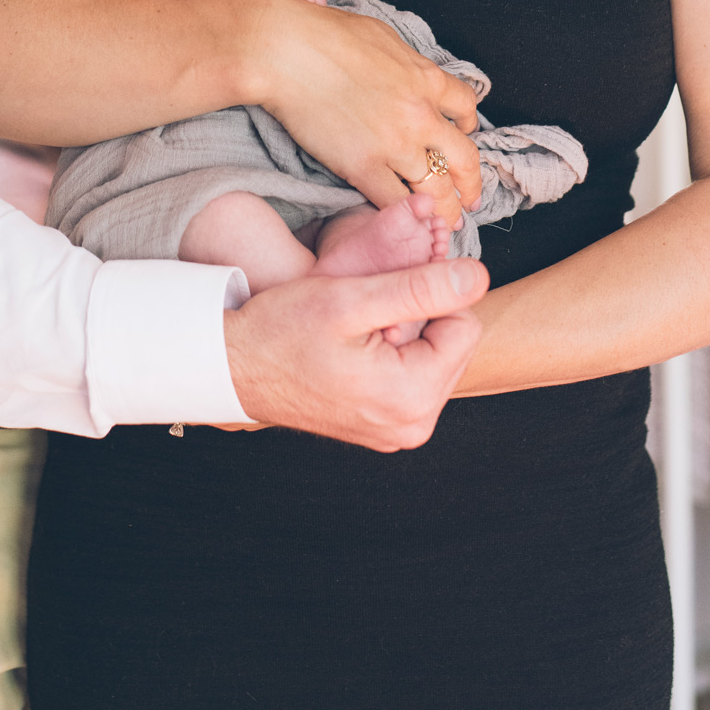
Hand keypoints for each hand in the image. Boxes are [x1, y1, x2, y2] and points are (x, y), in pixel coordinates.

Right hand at [219, 262, 489, 450]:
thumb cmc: (280, 331)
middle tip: (362, 315)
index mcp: (412, 397)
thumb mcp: (351, 298)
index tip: (378, 298)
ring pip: (433, 357)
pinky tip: (353, 349)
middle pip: (452, 344)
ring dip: (404, 334)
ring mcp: (398, 432)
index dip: (427, 296)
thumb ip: (420, 288)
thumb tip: (478, 277)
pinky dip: (391, 355)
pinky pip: (411, 378)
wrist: (232, 368)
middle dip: (417, 318)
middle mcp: (413, 426)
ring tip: (355, 332)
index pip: (464, 323)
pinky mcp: (385, 428)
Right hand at [241, 0, 480, 220]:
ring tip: (446, 224)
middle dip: (471, 183)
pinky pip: (396, 202)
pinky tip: (408, 222)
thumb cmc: (324, 34)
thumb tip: (408, 74)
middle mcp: (421, 115)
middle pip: (464, 158)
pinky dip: (405, 215)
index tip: (462, 136)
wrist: (286, 52)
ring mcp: (395, 145)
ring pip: (436, 189)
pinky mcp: (363, 168)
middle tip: (471, 199)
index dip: (467, 126)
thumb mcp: (383, 37)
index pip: (466, 108)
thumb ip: (405, 63)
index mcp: (426, 79)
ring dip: (445, 210)